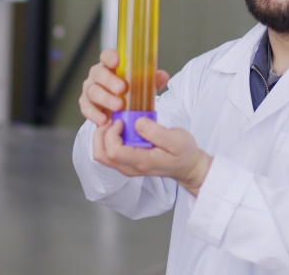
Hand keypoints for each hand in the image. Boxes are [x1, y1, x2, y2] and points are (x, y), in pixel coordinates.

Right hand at [79, 50, 169, 125]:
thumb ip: (152, 80)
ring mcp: (90, 89)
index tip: (117, 62)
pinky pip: (86, 108)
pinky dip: (94, 114)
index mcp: (110, 66)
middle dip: (110, 81)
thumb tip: (163, 76)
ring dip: (106, 99)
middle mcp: (98, 75)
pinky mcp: (86, 104)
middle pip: (99, 74)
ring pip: (93, 91)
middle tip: (122, 88)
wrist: (118, 109)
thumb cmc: (130, 92)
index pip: (106, 56)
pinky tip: (104, 120)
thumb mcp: (142, 85)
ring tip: (118, 107)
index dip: (110, 58)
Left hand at [93, 117, 212, 195]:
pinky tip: (120, 128)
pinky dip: (107, 139)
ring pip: (101, 155)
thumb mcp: (177, 140)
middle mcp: (129, 167)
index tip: (122, 121)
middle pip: (101, 155)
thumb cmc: (184, 153)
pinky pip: (108, 153)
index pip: (113, 151)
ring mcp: (126, 166)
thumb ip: (157, 132)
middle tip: (113, 120)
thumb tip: (137, 122)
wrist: (187, 166)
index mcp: (141, 162)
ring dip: (102, 136)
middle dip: (101, 134)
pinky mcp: (127, 162)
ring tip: (115, 123)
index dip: (111, 134)